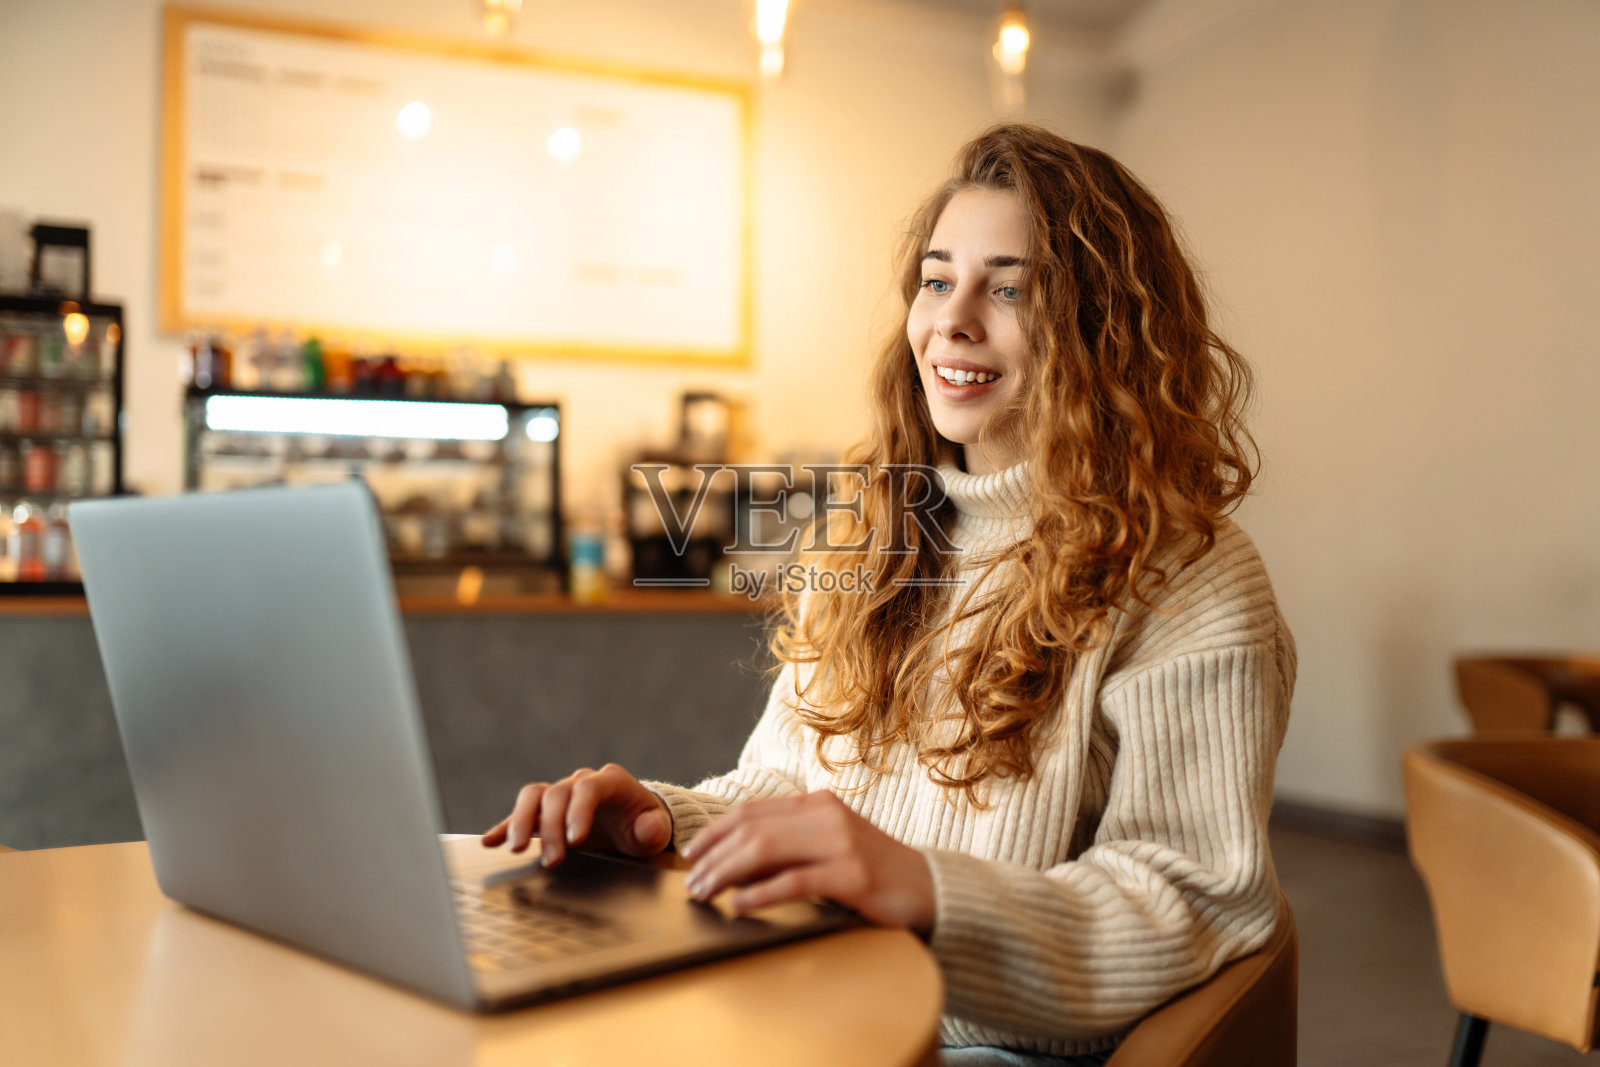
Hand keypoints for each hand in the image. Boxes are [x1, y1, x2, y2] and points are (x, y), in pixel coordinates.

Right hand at [481, 763, 671, 867]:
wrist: (633, 821)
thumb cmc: (645, 825)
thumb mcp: (657, 829)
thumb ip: (653, 829)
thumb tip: (646, 827)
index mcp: (611, 782)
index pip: (588, 788)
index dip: (578, 811)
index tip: (574, 840)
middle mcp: (581, 782)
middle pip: (557, 795)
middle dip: (551, 828)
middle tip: (552, 861)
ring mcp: (561, 795)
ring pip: (534, 796)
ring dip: (521, 821)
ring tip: (516, 849)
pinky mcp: (546, 811)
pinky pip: (521, 813)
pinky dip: (505, 826)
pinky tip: (489, 842)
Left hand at [680, 790, 934, 933]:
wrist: (931, 889)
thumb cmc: (873, 874)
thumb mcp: (829, 848)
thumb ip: (791, 846)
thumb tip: (731, 861)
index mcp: (818, 804)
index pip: (752, 811)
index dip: (714, 831)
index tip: (690, 854)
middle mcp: (827, 815)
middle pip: (752, 829)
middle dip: (713, 856)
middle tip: (691, 883)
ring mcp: (842, 842)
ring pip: (766, 850)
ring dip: (727, 873)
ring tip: (706, 893)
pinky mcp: (853, 875)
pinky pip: (794, 881)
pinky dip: (760, 893)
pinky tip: (740, 905)